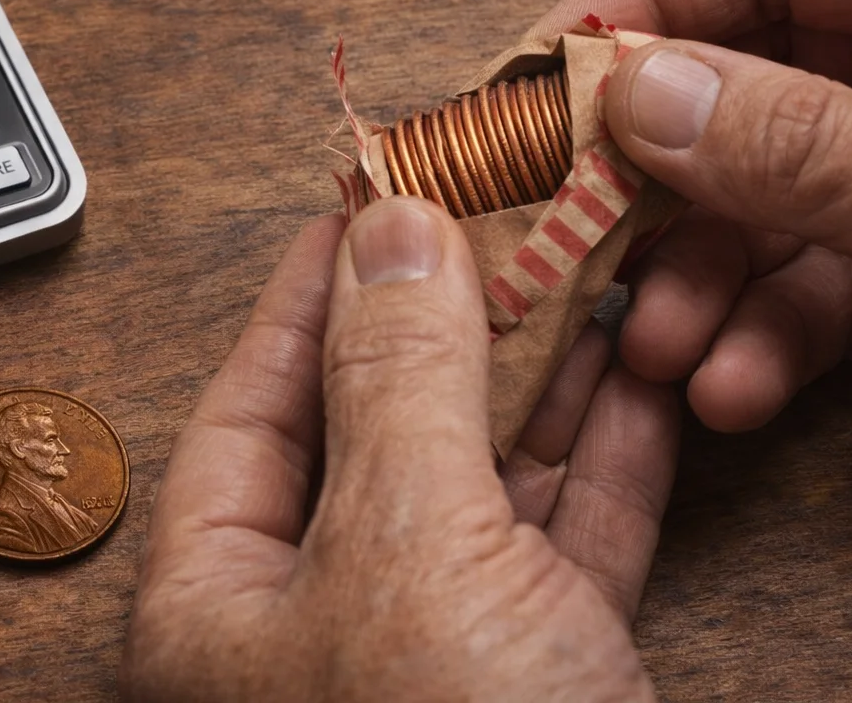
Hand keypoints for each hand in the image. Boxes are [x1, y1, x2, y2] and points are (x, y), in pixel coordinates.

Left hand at [122, 201, 677, 701]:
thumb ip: (397, 383)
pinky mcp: (542, 676)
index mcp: (220, 601)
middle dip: (440, 319)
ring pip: (481, 476)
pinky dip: (605, 455)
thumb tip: (388, 231)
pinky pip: (567, 539)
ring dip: (537, 373)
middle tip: (490, 212)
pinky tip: (632, 372)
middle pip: (374, 426)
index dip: (310, 290)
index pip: (252, 400)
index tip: (363, 197)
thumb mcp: (407, 552)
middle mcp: (315, 621)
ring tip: (575, 261)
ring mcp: (432, 649)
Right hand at [530, 0, 851, 427]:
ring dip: (689, 284)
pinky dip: (757, 346)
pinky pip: (808, 296)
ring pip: (755, 207)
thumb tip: (643, 95)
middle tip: (560, 229)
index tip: (536, 78)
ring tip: (654, 347)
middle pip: (736, 85)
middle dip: (646, 176)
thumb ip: (817, 146)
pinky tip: (732, 390)